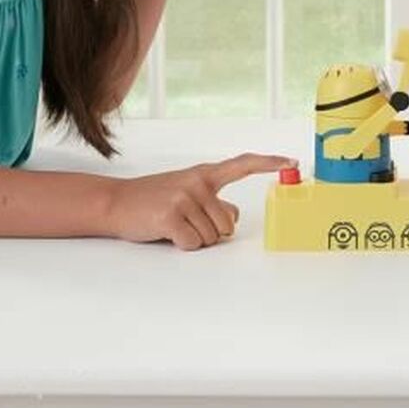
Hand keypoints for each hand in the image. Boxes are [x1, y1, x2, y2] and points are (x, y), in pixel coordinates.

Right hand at [106, 152, 295, 249]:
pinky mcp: (171, 216)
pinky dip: (182, 245)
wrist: (116, 202)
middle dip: (210, 231)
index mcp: (205, 174)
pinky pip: (193, 244)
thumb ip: (214, 201)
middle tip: (186, 222)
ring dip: (194, 239)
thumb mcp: (188, 192)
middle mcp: (198, 182)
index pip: (243, 164)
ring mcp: (185, 197)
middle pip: (228, 224)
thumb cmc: (155, 199)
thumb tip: (234, 216)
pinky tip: (167, 233)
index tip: (292, 161)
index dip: (269, 163)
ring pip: (212, 237)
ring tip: (174, 225)